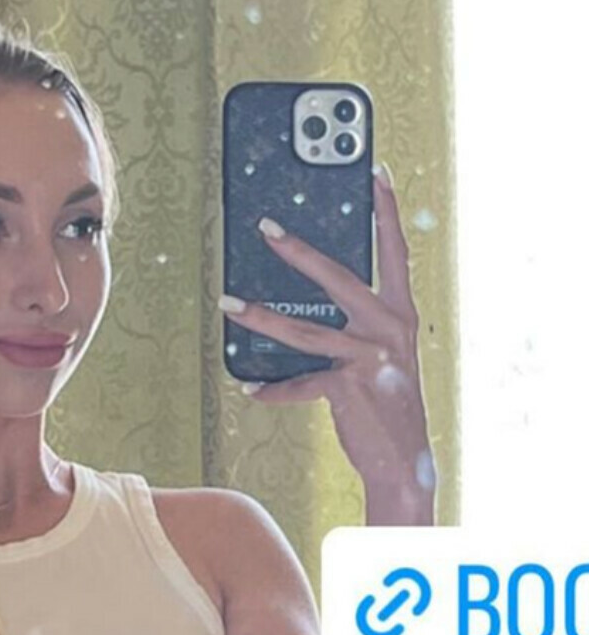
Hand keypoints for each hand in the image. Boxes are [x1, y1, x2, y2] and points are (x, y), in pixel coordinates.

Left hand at [224, 168, 435, 509]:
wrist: (404, 461)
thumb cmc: (390, 407)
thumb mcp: (383, 358)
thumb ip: (359, 329)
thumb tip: (311, 309)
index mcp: (401, 314)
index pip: (395, 252)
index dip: (387, 212)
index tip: (376, 173)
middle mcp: (389, 328)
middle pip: (338, 277)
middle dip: (298, 251)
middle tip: (266, 227)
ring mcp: (370, 356)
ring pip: (304, 330)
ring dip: (261, 316)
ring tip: (229, 303)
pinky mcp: (348, 385)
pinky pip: (300, 383)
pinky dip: (275, 390)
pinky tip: (252, 390)